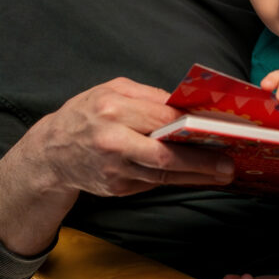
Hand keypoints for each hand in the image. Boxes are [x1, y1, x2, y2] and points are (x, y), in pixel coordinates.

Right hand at [33, 77, 235, 196]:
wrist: (50, 152)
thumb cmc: (84, 114)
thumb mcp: (110, 90)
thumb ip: (148, 95)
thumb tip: (184, 103)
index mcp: (112, 109)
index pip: (162, 118)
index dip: (193, 123)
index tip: (219, 127)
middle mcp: (112, 141)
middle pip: (164, 154)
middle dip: (200, 160)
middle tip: (228, 163)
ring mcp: (114, 169)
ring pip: (162, 175)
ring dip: (196, 175)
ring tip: (222, 172)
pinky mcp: (116, 188)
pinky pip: (154, 184)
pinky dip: (178, 181)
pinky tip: (197, 177)